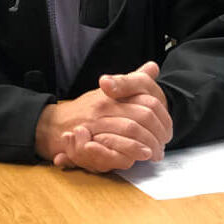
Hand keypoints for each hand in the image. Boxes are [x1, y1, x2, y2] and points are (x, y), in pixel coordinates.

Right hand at [36, 61, 171, 172]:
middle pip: (142, 115)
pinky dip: (133, 152)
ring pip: (132, 129)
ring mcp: (97, 124)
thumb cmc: (87, 110)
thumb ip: (130, 81)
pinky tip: (140, 156)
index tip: (167, 127)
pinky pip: (118, 147)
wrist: (56, 125)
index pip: (146, 100)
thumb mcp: (108, 92)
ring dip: (149, 143)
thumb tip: (152, 67)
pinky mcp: (91, 142)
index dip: (162, 116)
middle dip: (158, 132)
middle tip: (164, 143)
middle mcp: (103, 107)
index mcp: (110, 95)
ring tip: (156, 152)